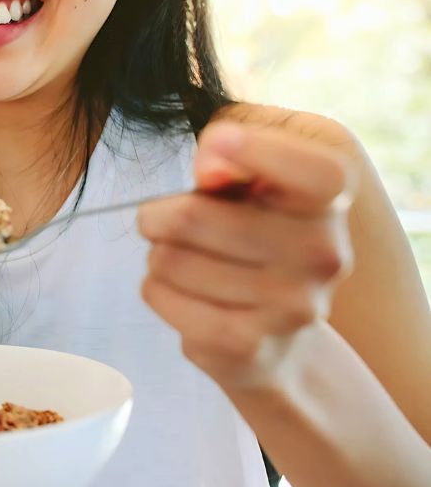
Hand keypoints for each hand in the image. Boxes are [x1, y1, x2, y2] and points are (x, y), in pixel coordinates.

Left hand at [137, 121, 356, 390]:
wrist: (278, 342)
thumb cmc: (251, 239)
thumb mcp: (249, 187)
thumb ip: (229, 158)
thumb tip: (211, 170)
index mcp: (330, 205)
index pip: (320, 173)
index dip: (263, 149)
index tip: (221, 141)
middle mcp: (323, 255)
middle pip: (191, 216)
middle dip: (157, 215)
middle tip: (159, 221)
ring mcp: (289, 306)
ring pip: (167, 258)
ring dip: (159, 255)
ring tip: (183, 261)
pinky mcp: (245, 346)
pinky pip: (159, 294)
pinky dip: (156, 289)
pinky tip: (182, 294)